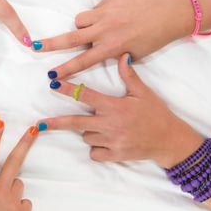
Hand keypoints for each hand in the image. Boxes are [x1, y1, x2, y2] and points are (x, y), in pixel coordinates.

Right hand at [33, 0, 192, 78]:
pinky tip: (114, 16)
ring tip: (96, 29)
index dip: (66, 69)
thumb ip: (111, 54)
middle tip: (34, 46)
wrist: (169, 13)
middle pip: (70, 38)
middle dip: (51, 44)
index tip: (52, 75)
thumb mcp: (133, 55)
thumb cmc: (152, 39)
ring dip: (82, 26)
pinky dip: (99, 15)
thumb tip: (94, 50)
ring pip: (80, 20)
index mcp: (111, 47)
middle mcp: (105, 30)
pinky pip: (95, 9)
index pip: (82, 61)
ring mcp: (106, 12)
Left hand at [39, 54, 203, 168]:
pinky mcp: (114, 155)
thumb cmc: (156, 114)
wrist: (170, 140)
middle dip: (56, 123)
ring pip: (86, 136)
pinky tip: (106, 142)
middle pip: (75, 123)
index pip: (86, 95)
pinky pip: (95, 152)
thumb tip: (122, 55)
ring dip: (88, 131)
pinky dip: (96, 148)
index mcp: (114, 106)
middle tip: (40, 124)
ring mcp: (111, 141)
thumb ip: (129, 76)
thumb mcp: (144, 93)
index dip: (68, 89)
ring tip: (103, 127)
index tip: (52, 83)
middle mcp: (109, 124)